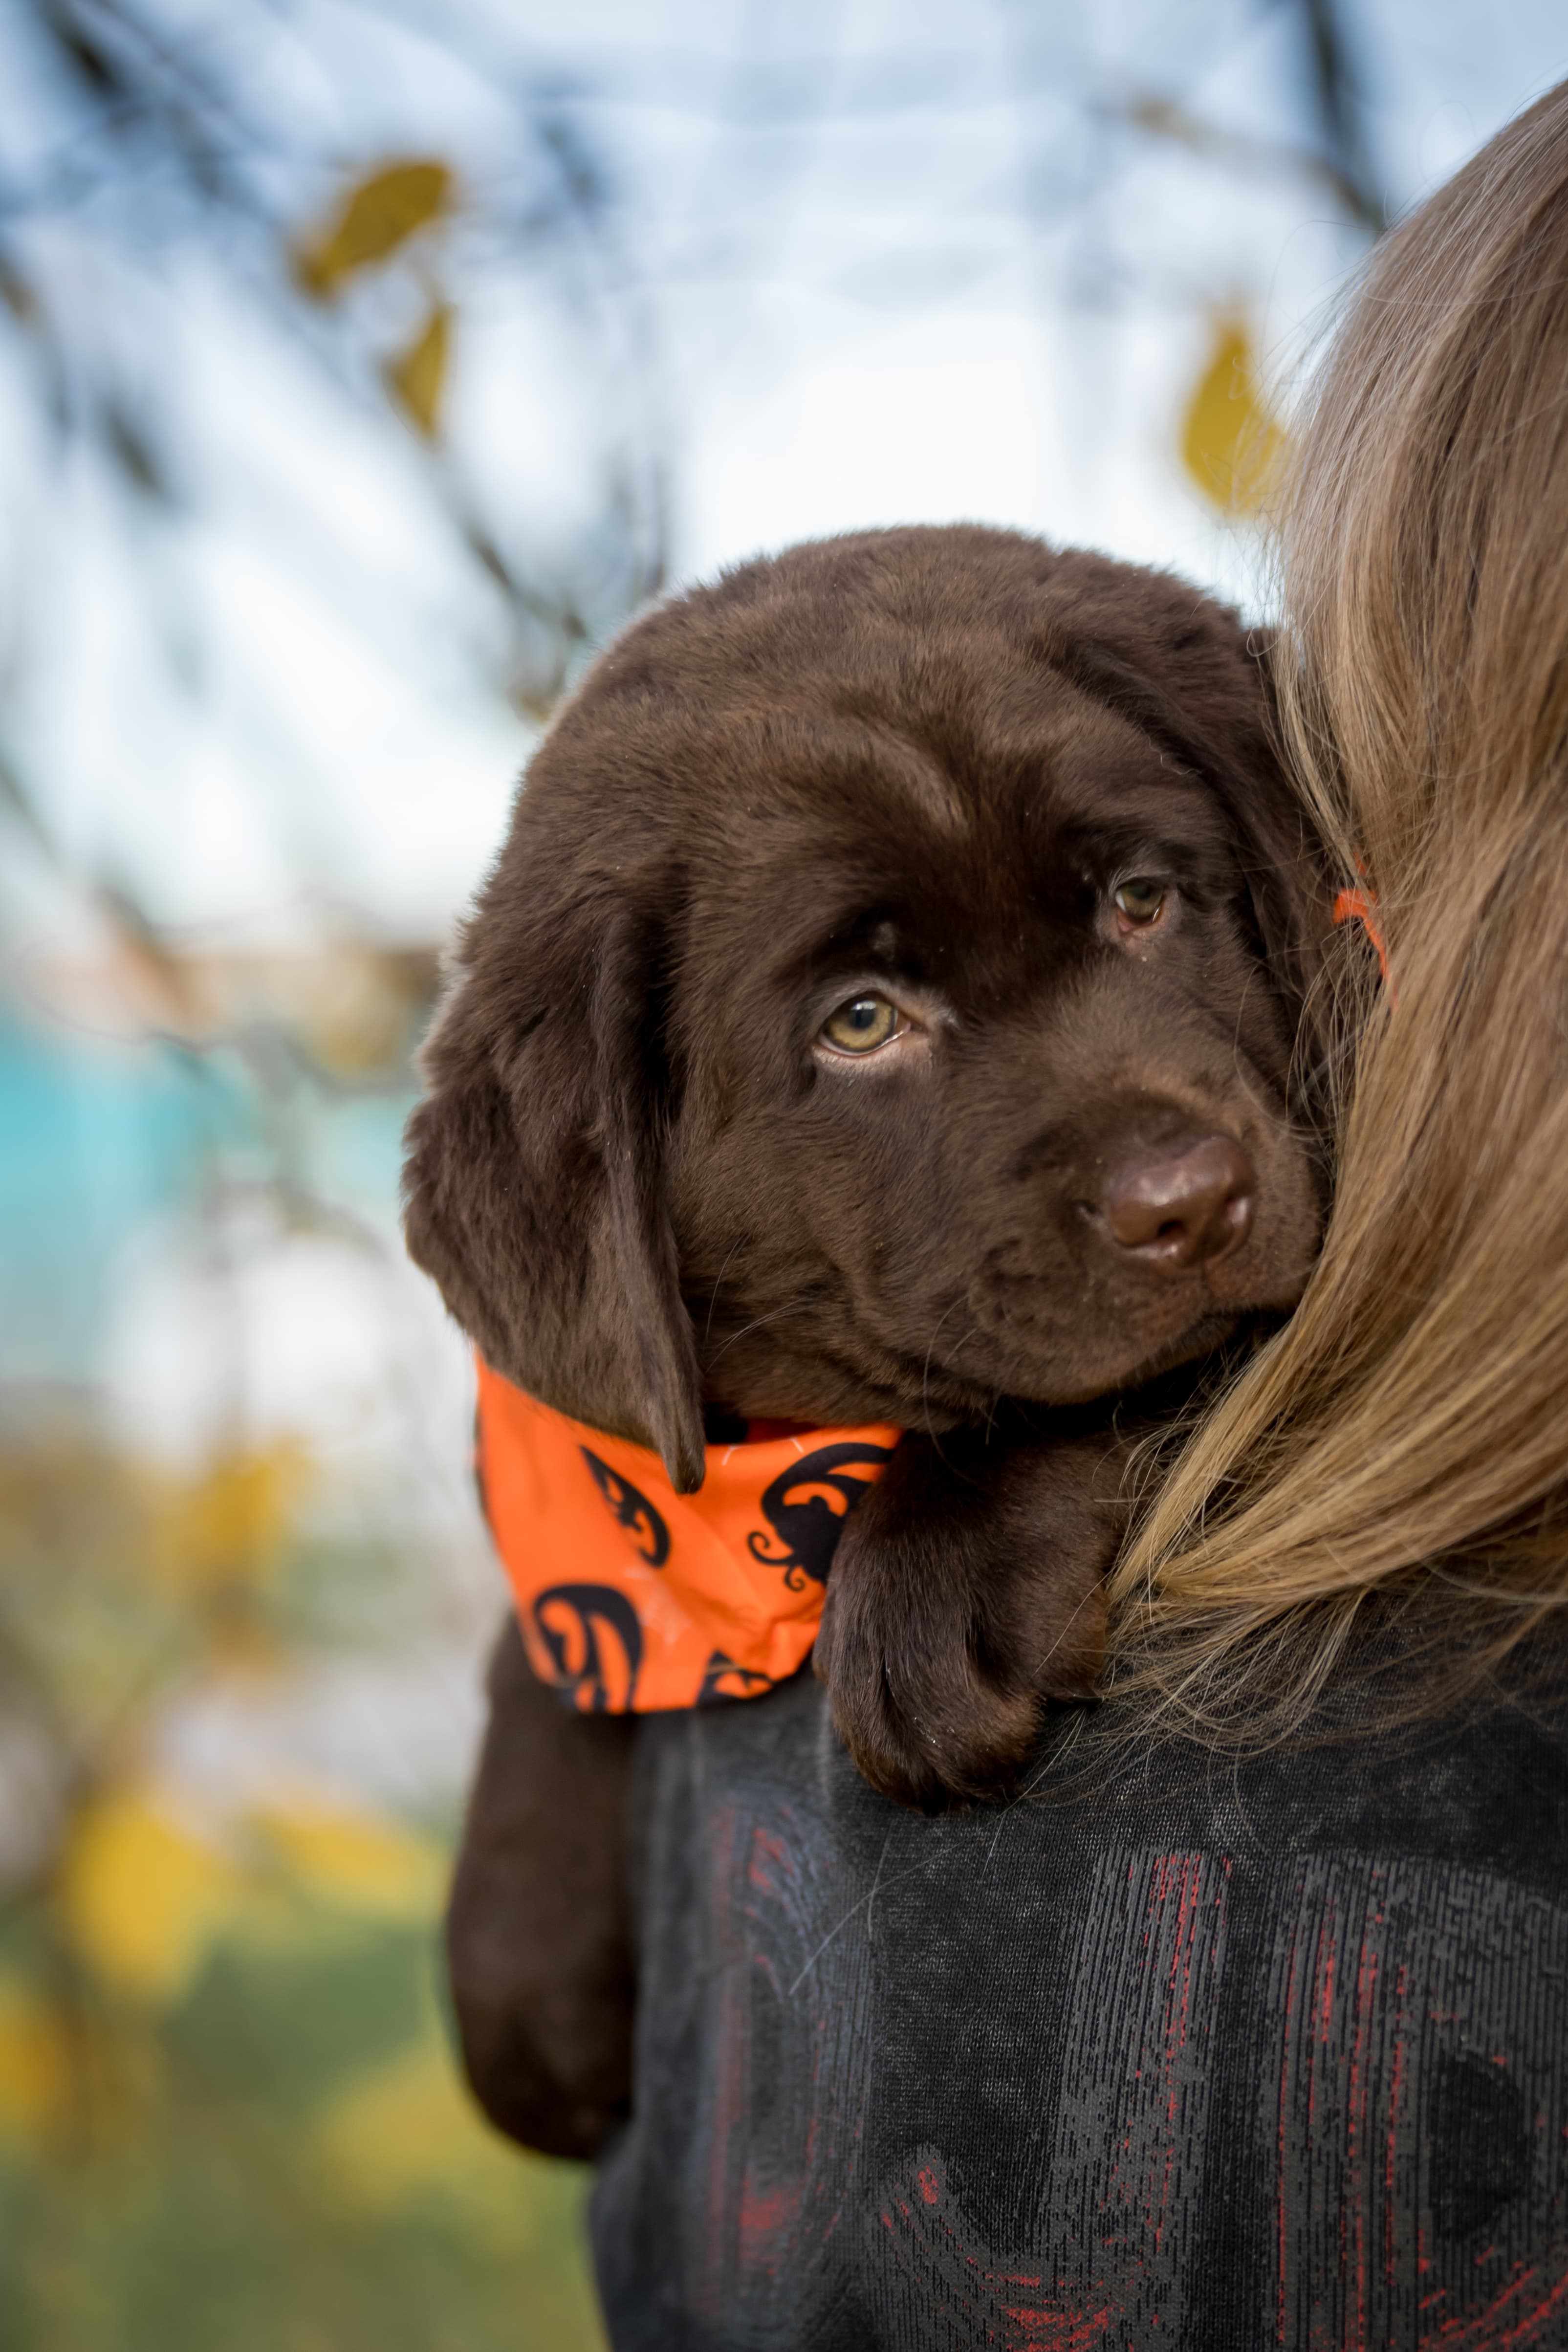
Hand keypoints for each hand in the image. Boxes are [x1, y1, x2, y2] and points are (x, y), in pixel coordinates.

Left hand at [813, 1427, 1119, 1807]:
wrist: (1016, 1411)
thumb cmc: (953, 1507)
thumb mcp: (886, 1566)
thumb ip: (872, 1637)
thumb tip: (859, 1719)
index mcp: (859, 1610)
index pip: (866, 1733)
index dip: (905, 1780)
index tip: (942, 1800)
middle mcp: (901, 1604)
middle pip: (923, 1744)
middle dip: (965, 1779)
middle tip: (1003, 1775)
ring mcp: (971, 1588)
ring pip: (984, 1732)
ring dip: (1012, 1748)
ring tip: (1040, 1718)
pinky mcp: (1042, 1566)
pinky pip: (1067, 1667)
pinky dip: (1082, 1670)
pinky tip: (1085, 1642)